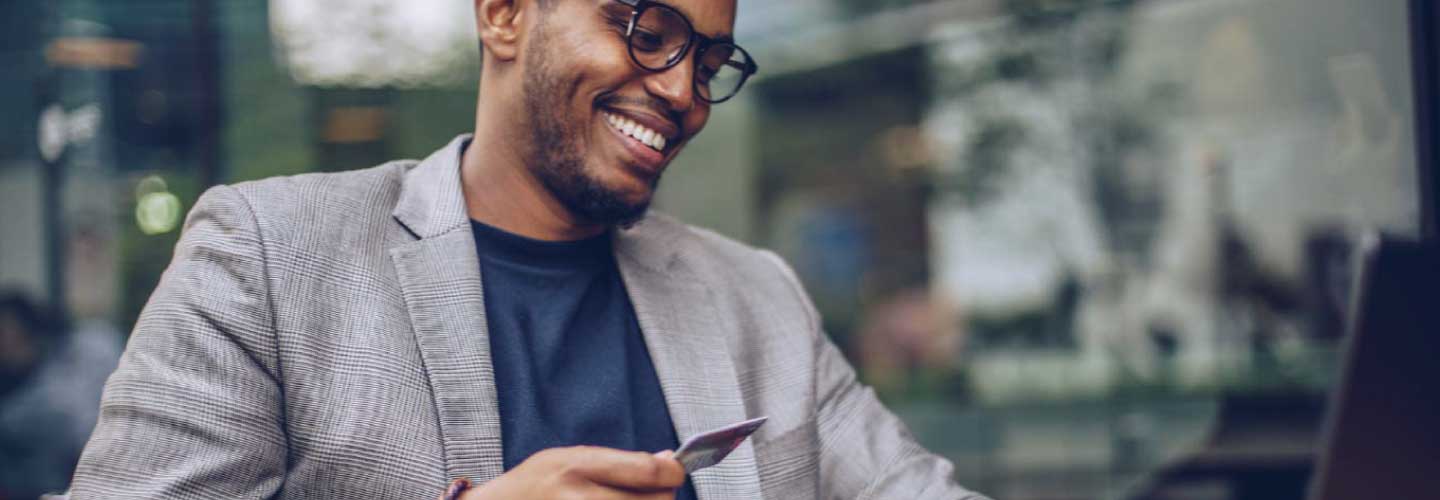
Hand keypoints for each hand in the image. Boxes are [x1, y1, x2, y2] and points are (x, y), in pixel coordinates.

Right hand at [455, 446, 685, 499]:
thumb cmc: (532, 487)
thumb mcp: (566, 458)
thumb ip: (616, 461)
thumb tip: (666, 461)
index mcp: (577, 467)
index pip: (648, 471)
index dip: (673, 470)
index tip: (676, 469)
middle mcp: (581, 499)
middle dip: (663, 495)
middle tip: (656, 490)